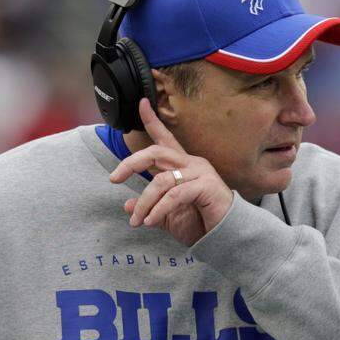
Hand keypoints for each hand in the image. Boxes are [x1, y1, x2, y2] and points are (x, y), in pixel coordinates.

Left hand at [109, 98, 233, 246]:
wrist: (226, 236)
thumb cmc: (201, 223)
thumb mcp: (167, 215)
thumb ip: (149, 207)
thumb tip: (127, 205)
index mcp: (183, 166)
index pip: (165, 139)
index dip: (152, 121)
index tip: (141, 103)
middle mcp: (192, 163)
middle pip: (156, 152)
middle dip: (131, 163)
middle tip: (114, 179)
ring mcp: (200, 173)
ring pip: (161, 181)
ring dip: (145, 203)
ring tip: (138, 221)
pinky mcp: (206, 186)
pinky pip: (173, 195)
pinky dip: (158, 210)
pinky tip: (150, 222)